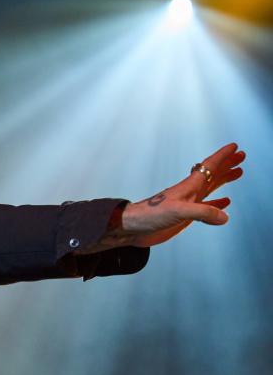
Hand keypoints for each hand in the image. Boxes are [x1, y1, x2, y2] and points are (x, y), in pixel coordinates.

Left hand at [120, 142, 244, 247]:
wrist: (133, 228)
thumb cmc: (150, 215)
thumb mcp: (178, 211)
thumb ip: (202, 212)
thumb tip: (224, 216)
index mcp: (188, 186)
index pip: (209, 167)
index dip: (222, 156)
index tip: (235, 147)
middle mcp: (189, 193)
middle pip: (213, 174)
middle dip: (227, 165)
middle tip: (242, 156)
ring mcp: (188, 204)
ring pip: (211, 188)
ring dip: (224, 180)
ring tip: (238, 172)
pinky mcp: (185, 216)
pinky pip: (206, 208)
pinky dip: (217, 204)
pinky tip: (225, 203)